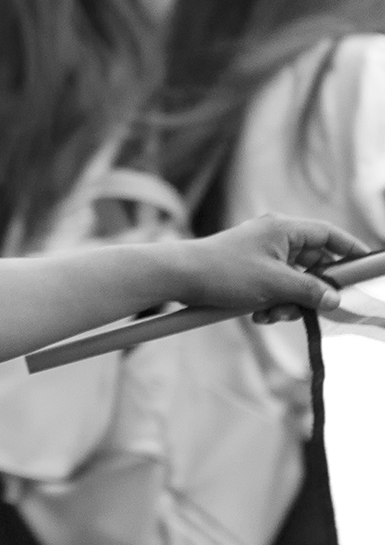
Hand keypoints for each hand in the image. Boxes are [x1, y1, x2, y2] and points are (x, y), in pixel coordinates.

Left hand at [184, 214, 364, 318]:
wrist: (178, 277)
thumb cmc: (224, 272)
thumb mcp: (275, 284)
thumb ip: (311, 291)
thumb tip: (334, 299)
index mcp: (283, 229)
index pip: (328, 234)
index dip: (349, 250)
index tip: (366, 267)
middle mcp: (273, 238)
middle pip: (313, 263)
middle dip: (312, 290)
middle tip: (310, 307)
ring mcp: (260, 254)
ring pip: (294, 281)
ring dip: (289, 302)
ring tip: (270, 313)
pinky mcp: (248, 271)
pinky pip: (274, 288)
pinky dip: (272, 303)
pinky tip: (258, 314)